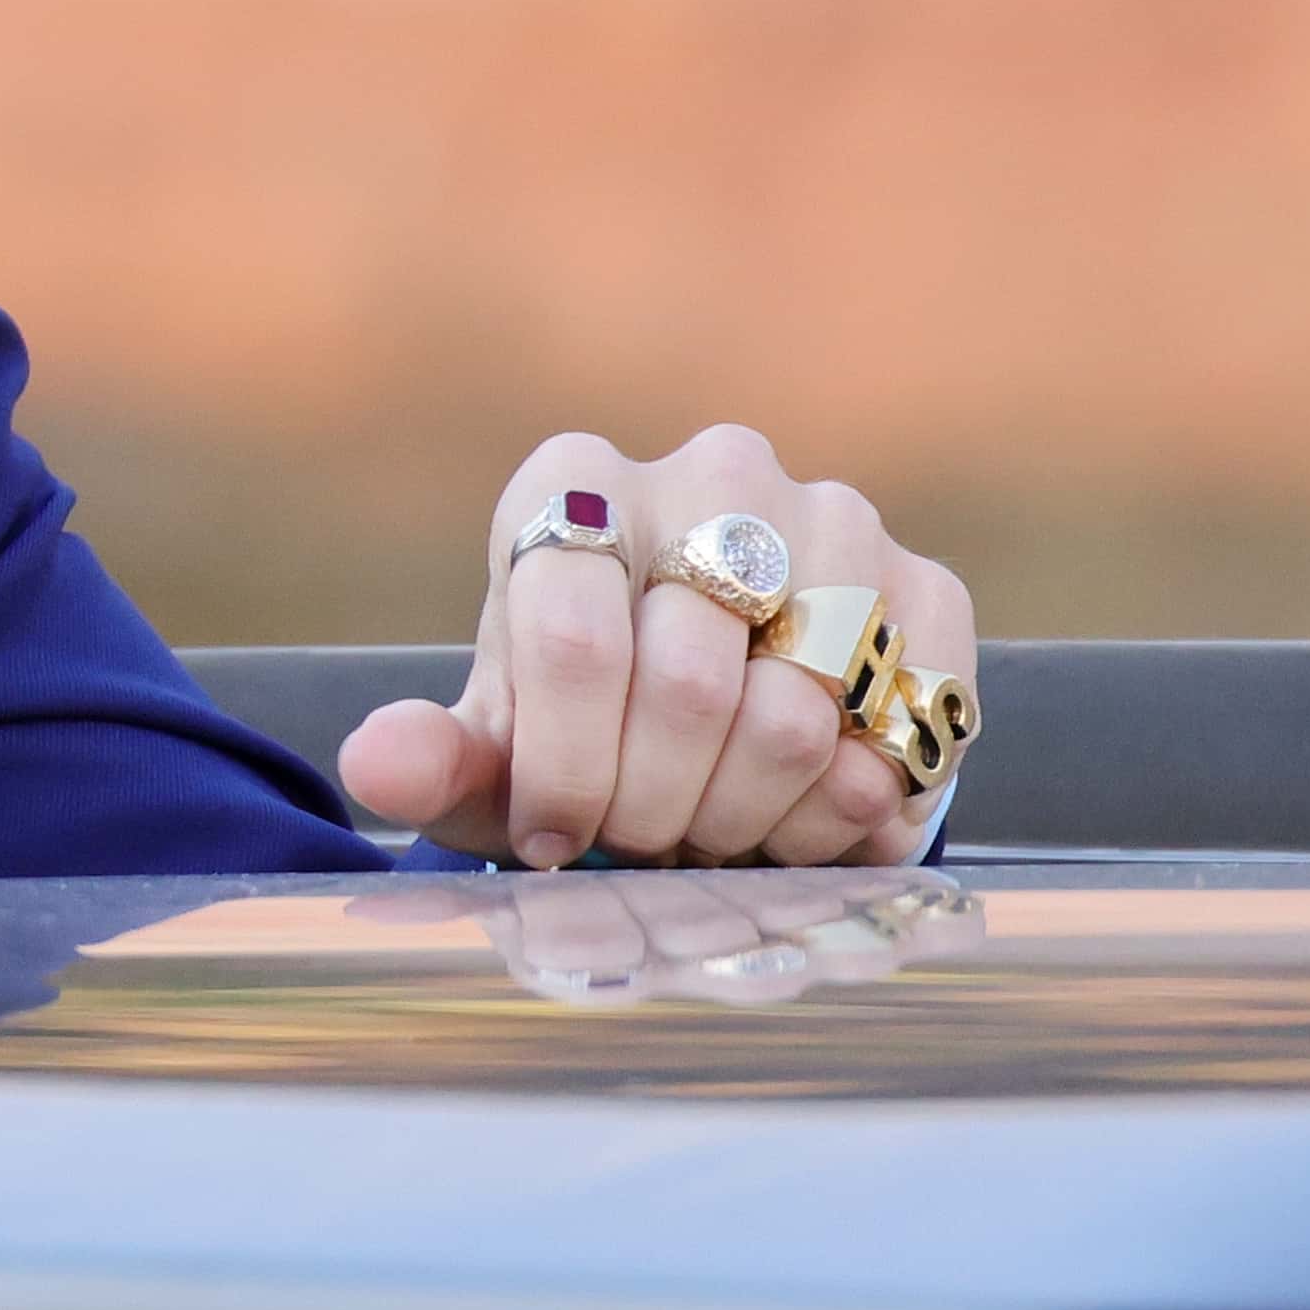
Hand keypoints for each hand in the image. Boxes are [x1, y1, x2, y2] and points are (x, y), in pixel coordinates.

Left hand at [334, 426, 978, 982]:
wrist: (724, 711)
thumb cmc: (585, 725)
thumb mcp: (499, 750)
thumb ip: (433, 760)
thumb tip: (379, 766)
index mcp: (572, 478)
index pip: (571, 640)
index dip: (565, 770)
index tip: (556, 839)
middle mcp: (712, 471)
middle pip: (687, 687)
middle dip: (655, 806)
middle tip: (646, 838)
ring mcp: (833, 518)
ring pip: (794, 717)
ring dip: (746, 818)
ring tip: (715, 828)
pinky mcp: (929, 585)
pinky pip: (896, 734)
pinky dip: (846, 810)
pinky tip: (803, 816)